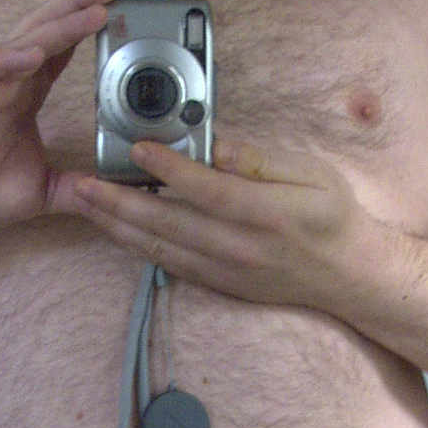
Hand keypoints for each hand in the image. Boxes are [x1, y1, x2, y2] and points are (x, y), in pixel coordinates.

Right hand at [0, 0, 116, 239]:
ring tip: (91, 13)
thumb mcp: (39, 192)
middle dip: (77, 8)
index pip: (60, 52)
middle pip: (45, 33)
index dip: (86, 29)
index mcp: (25, 97)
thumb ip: (75, 188)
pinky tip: (34, 54)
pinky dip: (6, 58)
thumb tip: (110, 194)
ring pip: (21, 44)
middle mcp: (6, 84)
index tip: (119, 9)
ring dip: (57, 27)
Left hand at [55, 133, 362, 310]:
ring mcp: (225, 270)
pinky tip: (113, 226)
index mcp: (266, 213)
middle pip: (167, 223)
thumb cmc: (331, 215)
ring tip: (83, 201)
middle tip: (80, 181)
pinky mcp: (217, 283)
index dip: (169, 169)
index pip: (207, 189)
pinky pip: (166, 263)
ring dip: (115, 224)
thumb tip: (214, 145)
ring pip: (158, 247)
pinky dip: (134, 244)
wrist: (346, 274)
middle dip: (117, 201)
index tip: (138, 148)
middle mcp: (239, 247)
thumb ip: (258, 159)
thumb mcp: (310, 172)